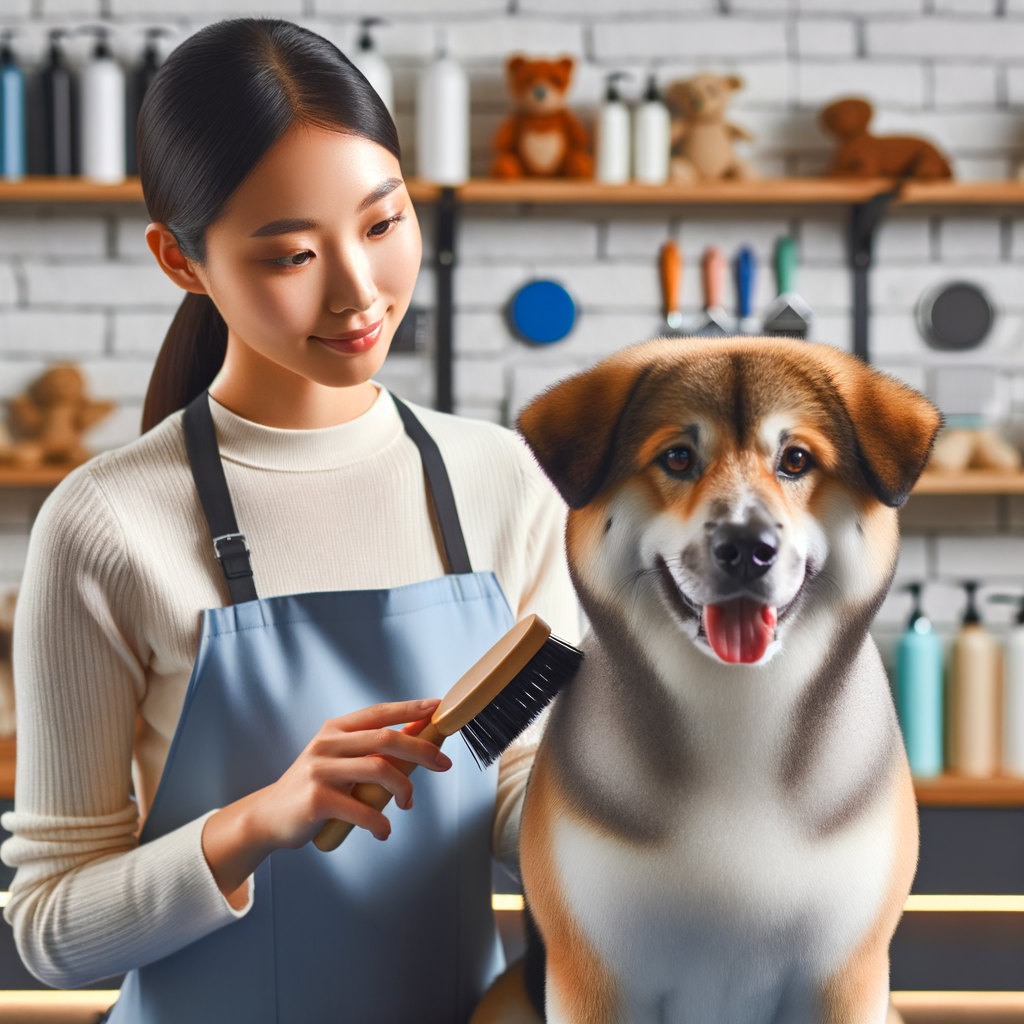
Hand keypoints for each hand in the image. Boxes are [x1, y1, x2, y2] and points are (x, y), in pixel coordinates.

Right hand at [201, 699, 451, 906]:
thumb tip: (416, 740)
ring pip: (379, 770)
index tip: (437, 708)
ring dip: (404, 788)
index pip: (379, 713)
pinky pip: (362, 809)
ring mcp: (320, 770)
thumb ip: (368, 750)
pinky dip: (380, 823)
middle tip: (443, 765)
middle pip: (386, 739)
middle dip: (421, 750)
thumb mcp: (337, 759)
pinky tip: (384, 831)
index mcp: (335, 730)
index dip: (410, 709)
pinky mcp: (317, 800)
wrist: (268, 816)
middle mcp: (327, 744)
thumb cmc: (313, 788)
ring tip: (407, 804)